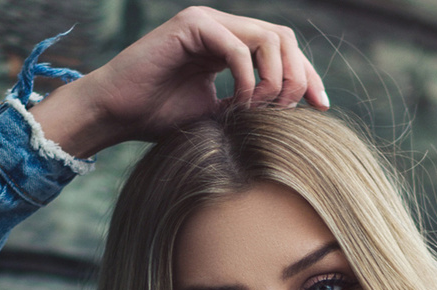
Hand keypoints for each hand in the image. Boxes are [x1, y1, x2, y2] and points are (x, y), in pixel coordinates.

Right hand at [29, 6, 328, 158]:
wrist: (116, 114)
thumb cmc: (157, 118)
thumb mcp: (216, 116)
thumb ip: (248, 107)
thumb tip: (288, 118)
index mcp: (230, 45)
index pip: (283, 50)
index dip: (306, 76)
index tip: (320, 107)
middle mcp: (222, 28)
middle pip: (284, 38)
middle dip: (298, 75)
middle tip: (291, 110)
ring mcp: (208, 23)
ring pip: (269, 37)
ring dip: (275, 77)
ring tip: (262, 108)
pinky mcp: (192, 26)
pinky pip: (238, 46)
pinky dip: (247, 77)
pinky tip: (240, 103)